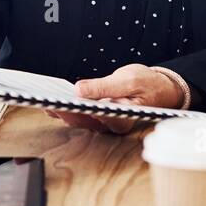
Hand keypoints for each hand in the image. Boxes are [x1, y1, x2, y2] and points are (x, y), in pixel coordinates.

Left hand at [45, 64, 184, 133]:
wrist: (160, 88)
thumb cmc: (148, 84)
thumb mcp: (129, 79)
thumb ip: (104, 86)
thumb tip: (79, 90)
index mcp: (124, 119)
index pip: (95, 117)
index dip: (76, 111)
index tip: (61, 104)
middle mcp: (113, 126)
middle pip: (84, 121)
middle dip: (64, 111)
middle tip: (47, 102)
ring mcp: (106, 123)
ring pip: (79, 120)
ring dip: (62, 111)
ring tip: (45, 100)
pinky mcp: (100, 117)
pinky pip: (80, 115)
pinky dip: (67, 108)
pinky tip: (53, 101)